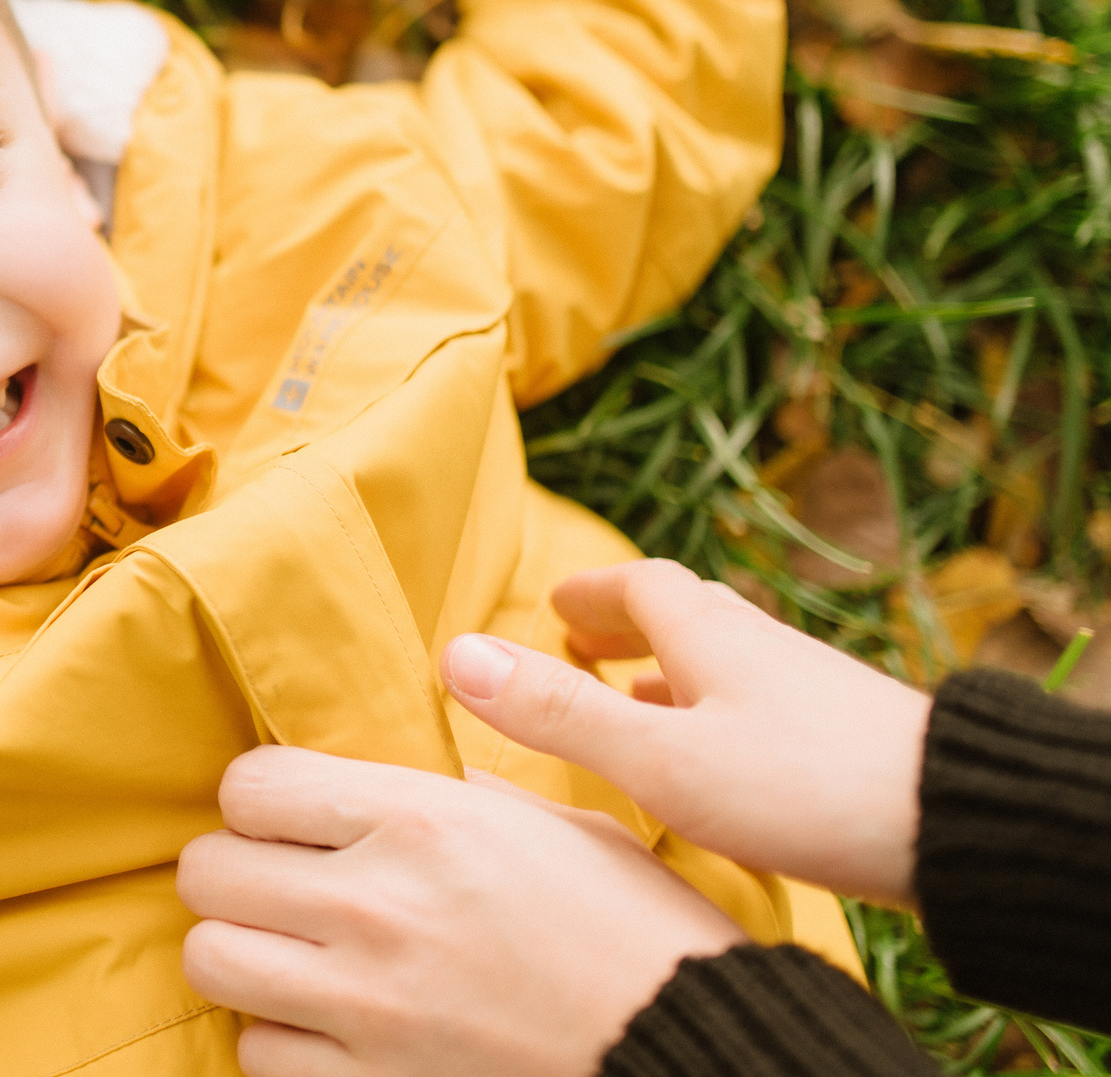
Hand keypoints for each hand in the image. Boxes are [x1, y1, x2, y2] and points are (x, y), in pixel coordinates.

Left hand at [178, 749, 743, 1076]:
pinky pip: (259, 1053)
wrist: (691, 1051)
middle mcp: (379, 906)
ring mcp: (368, 1006)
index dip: (261, 801)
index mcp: (423, 820)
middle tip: (280, 887)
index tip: (290, 819)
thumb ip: (446, 789)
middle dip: (237, 874)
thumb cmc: (634, 929)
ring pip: (212, 960)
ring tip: (293, 956)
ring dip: (245, 956)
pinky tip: (331, 1028)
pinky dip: (282, 1041)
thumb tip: (368, 770)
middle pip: (209, 871)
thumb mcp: (552, 824)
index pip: (249, 786)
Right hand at [443, 558, 931, 906]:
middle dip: (624, 623)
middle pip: (684, 614)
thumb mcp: (657, 758)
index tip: (548, 607)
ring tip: (633, 701)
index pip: (638, 584)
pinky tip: (715, 761)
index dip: (589, 592)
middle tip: (577, 643)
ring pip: (724, 662)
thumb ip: (558, 712)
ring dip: (670, 671)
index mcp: (709, 633)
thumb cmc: (799, 787)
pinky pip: (758, 704)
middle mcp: (759, 646)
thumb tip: (453, 654)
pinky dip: (714, 713)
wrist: (955, 824)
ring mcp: (808, 689)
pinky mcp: (842, 737)